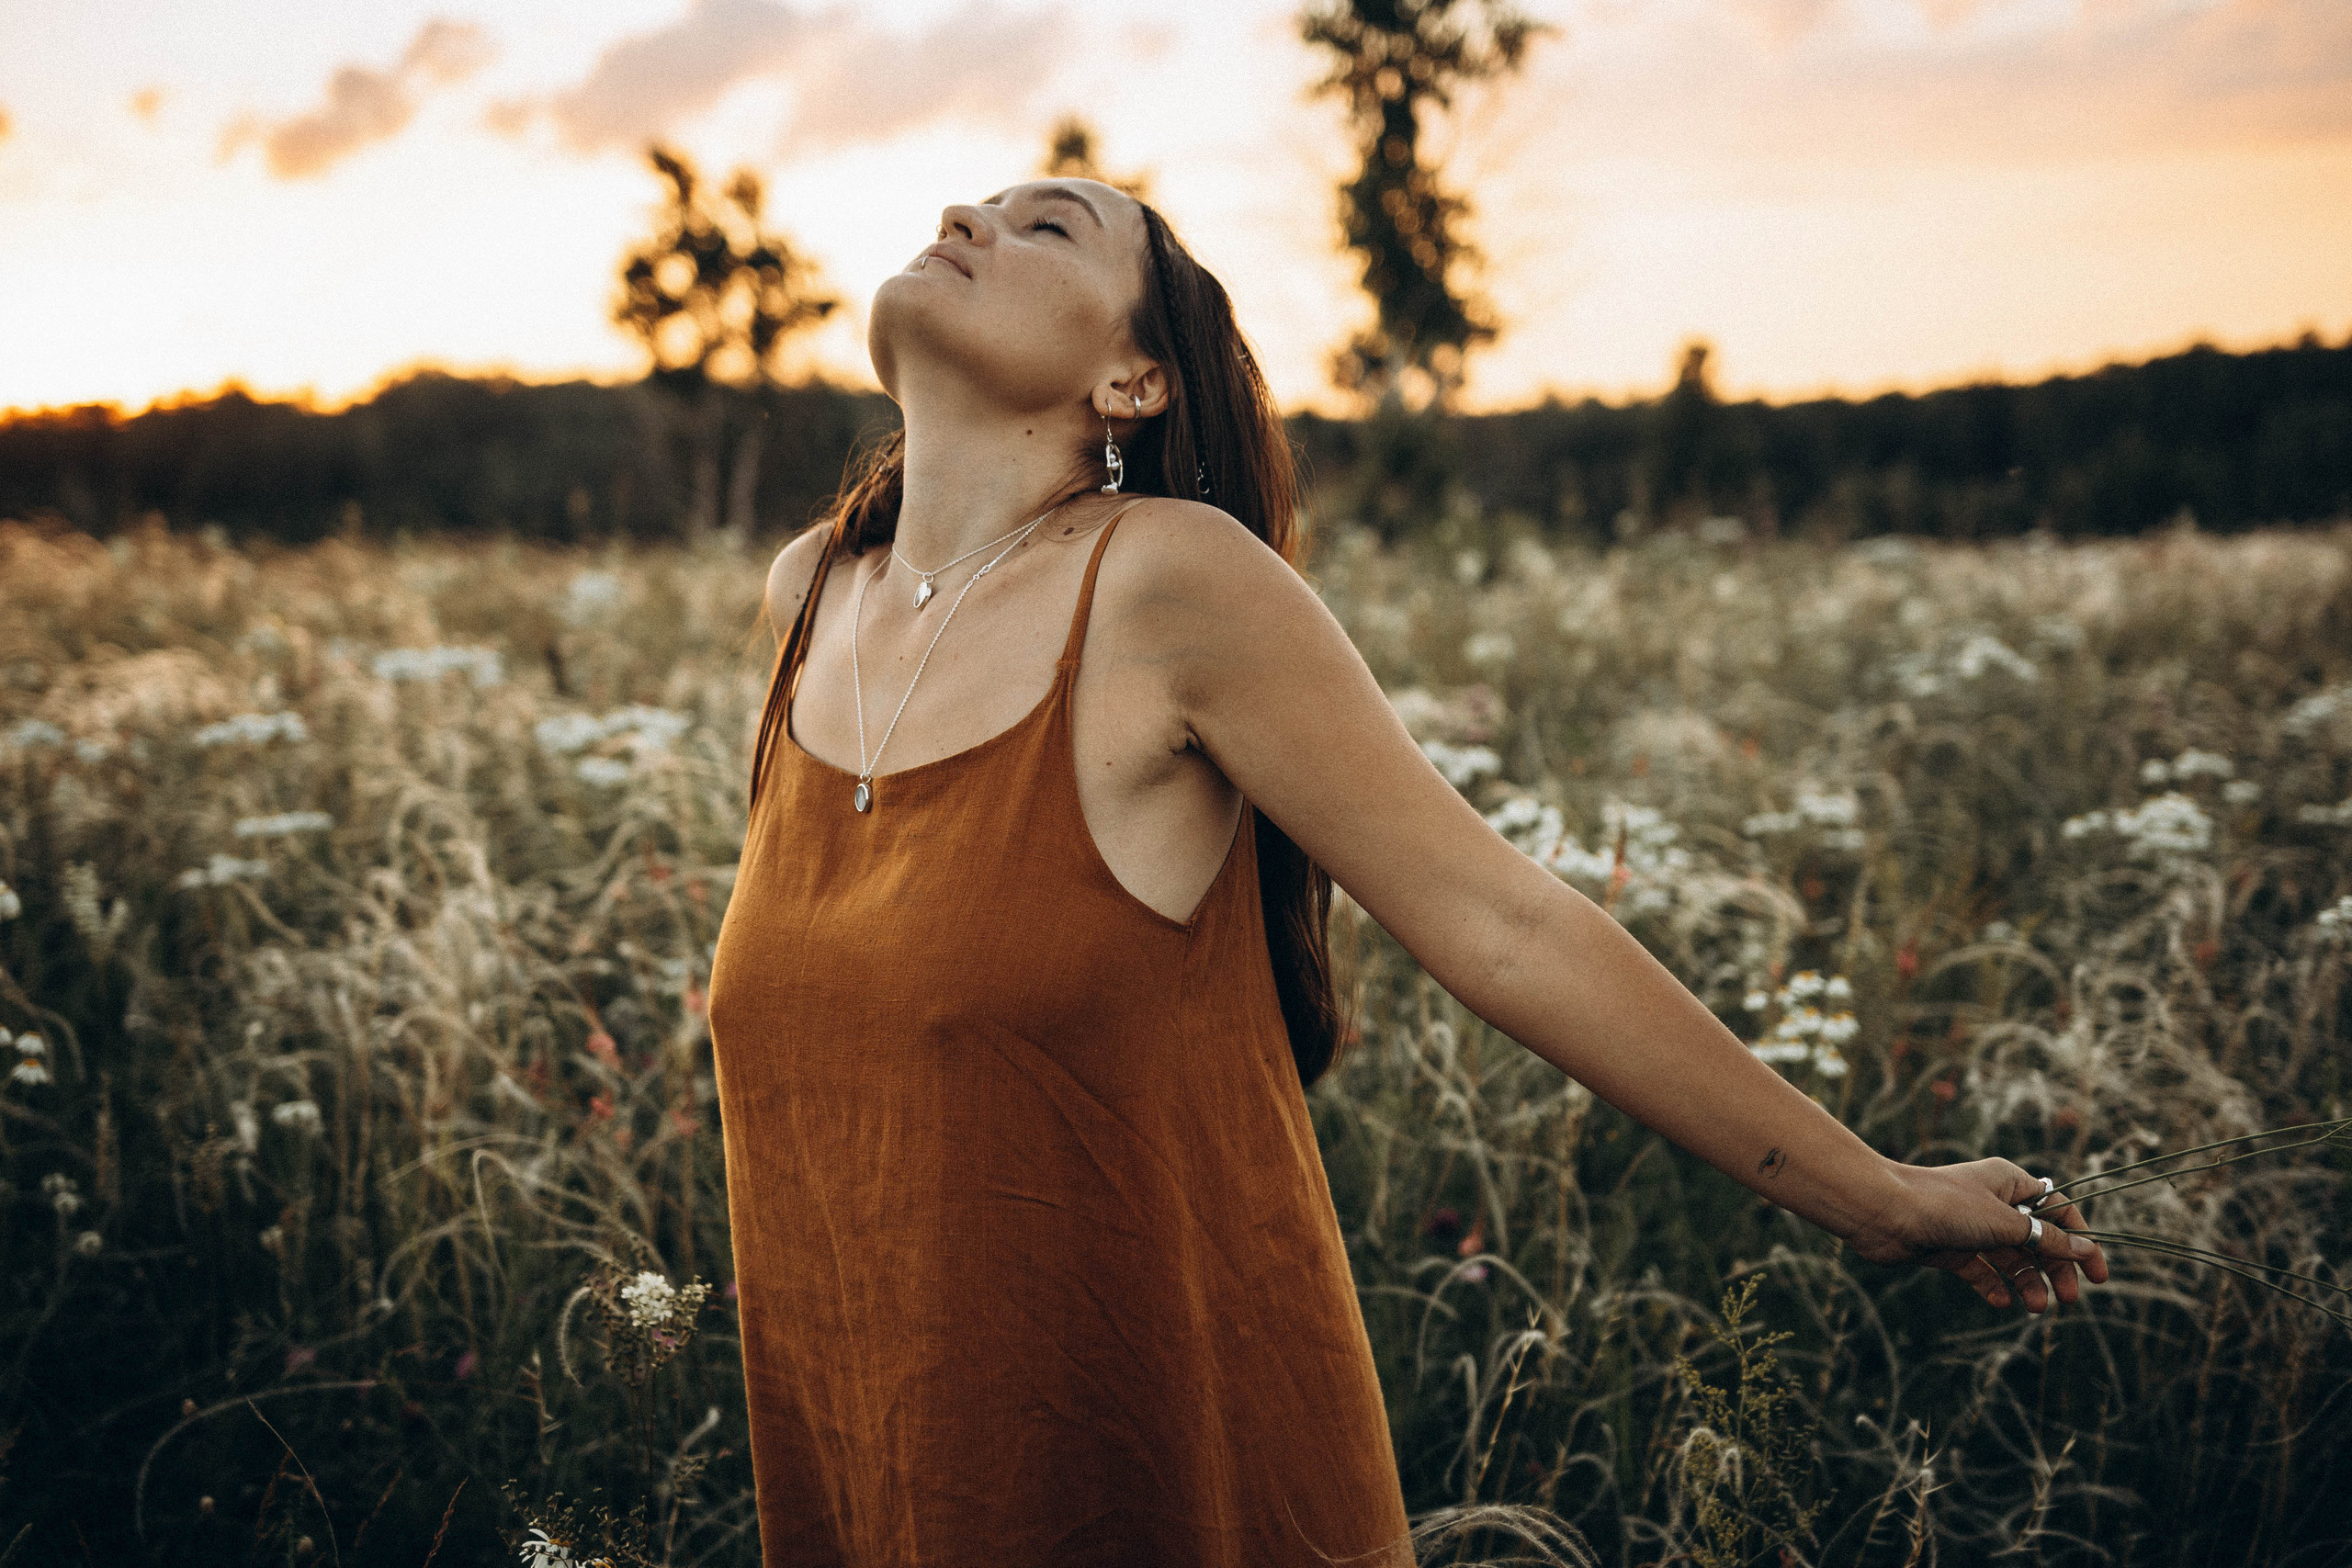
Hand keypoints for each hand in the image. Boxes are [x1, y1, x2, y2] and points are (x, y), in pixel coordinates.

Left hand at [1845, 1158, 2108, 1312]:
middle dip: (2055, 1268)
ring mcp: (1970, 1227)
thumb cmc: (1944, 1206)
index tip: (2098, 1275)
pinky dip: (1994, 1286)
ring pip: (2010, 1258)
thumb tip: (2088, 1249)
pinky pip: (1981, 1271)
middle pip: (2037, 1238)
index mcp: (2009, 1182)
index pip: (2058, 1210)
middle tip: (2068, 1300)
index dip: (2080, 1240)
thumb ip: (2047, 1240)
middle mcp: (1992, 1202)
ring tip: (2035, 1306)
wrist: (1882, 1213)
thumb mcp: (2004, 1223)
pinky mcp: (1949, 1249)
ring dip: (2028, 1282)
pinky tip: (2002, 1302)